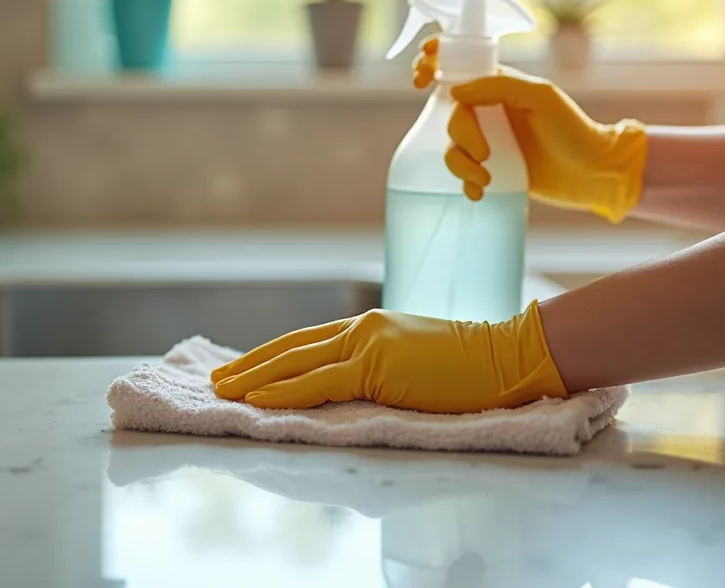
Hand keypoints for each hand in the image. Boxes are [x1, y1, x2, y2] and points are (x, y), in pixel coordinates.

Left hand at [211, 302, 567, 413]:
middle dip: (250, 364)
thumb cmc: (472, 365)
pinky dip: (283, 391)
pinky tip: (257, 398)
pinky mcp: (376, 366)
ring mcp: (367, 344)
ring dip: (254, 378)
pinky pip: (318, 382)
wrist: (508, 355)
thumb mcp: (415, 359)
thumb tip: (355, 387)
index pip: (307, 340)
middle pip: (291, 347)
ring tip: (223, 390)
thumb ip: (381, 366)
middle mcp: (361, 329)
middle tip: (217, 379)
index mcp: (370, 326)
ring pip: (295, 362)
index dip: (272, 355)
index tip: (244, 366)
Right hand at [413, 40, 648, 222]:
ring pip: (452, 147)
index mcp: (498, 84)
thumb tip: (455, 91)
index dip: (432, 64)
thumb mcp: (541, 96)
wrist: (593, 175)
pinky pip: (461, 173)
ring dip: (462, 164)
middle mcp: (488, 110)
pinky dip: (465, 183)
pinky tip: (480, 192)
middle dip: (462, 135)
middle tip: (484, 151)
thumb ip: (499, 85)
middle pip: (451, 115)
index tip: (422, 78)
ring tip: (487, 178)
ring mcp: (487, 140)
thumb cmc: (574, 130)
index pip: (457, 65)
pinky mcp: (490, 169)